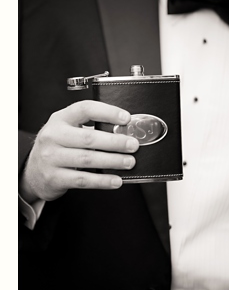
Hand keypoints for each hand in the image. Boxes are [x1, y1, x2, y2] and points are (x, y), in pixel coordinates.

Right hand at [20, 101, 139, 201]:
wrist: (34, 171)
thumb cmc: (58, 147)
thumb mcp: (68, 130)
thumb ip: (91, 127)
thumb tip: (125, 132)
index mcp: (60, 119)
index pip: (84, 109)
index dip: (107, 112)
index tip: (126, 118)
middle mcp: (53, 136)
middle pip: (88, 137)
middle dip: (115, 142)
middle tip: (133, 145)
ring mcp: (51, 158)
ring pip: (87, 159)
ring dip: (112, 161)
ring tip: (129, 162)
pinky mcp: (54, 177)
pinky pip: (82, 179)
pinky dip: (102, 180)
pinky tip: (116, 180)